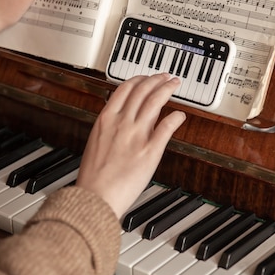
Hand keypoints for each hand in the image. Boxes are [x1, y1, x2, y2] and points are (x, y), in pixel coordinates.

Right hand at [76, 74, 186, 218]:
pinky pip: (166, 127)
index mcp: (106, 119)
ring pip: (155, 102)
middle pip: (142, 90)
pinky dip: (175, 117)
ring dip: (167, 89)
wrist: (96, 197)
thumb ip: (110, 126)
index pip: (126, 88)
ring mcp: (136, 135)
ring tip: (174, 85)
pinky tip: (180, 115)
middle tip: (166, 77)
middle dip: (157, 79)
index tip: (148, 77)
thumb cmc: (94, 176)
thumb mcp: (97, 142)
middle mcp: (122, 122)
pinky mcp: (150, 151)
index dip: (140, 79)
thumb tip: (123, 117)